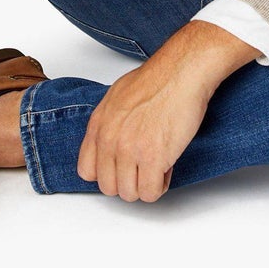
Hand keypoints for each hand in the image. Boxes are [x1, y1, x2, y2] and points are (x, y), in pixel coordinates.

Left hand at [76, 56, 208, 202]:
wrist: (181, 74)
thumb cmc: (157, 80)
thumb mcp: (117, 97)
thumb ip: (109, 124)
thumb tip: (111, 143)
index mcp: (99, 125)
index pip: (87, 171)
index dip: (107, 173)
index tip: (121, 167)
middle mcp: (110, 140)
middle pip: (109, 187)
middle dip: (128, 181)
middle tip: (143, 167)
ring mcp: (130, 151)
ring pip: (130, 194)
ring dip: (145, 184)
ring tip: (157, 165)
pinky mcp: (153, 159)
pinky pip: (151, 193)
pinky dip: (160, 185)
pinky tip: (166, 167)